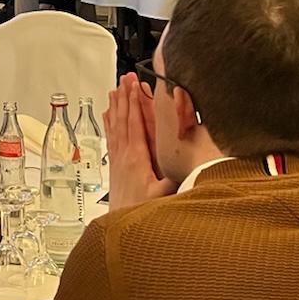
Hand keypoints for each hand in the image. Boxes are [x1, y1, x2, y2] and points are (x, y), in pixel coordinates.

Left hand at [103, 74, 174, 210]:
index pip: (134, 123)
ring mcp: (117, 157)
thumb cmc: (141, 210)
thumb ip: (175, 181)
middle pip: (123, 118)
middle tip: (126, 77)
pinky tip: (108, 113)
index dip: (134, 102)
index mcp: (136, 157)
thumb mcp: (162, 197)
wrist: (120, 222)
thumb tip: (191, 167)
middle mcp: (123, 154)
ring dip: (116, 105)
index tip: (134, 85)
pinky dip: (110, 121)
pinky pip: (111, 136)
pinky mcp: (114, 163)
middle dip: (125, 96)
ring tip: (116, 88)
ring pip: (115, 125)